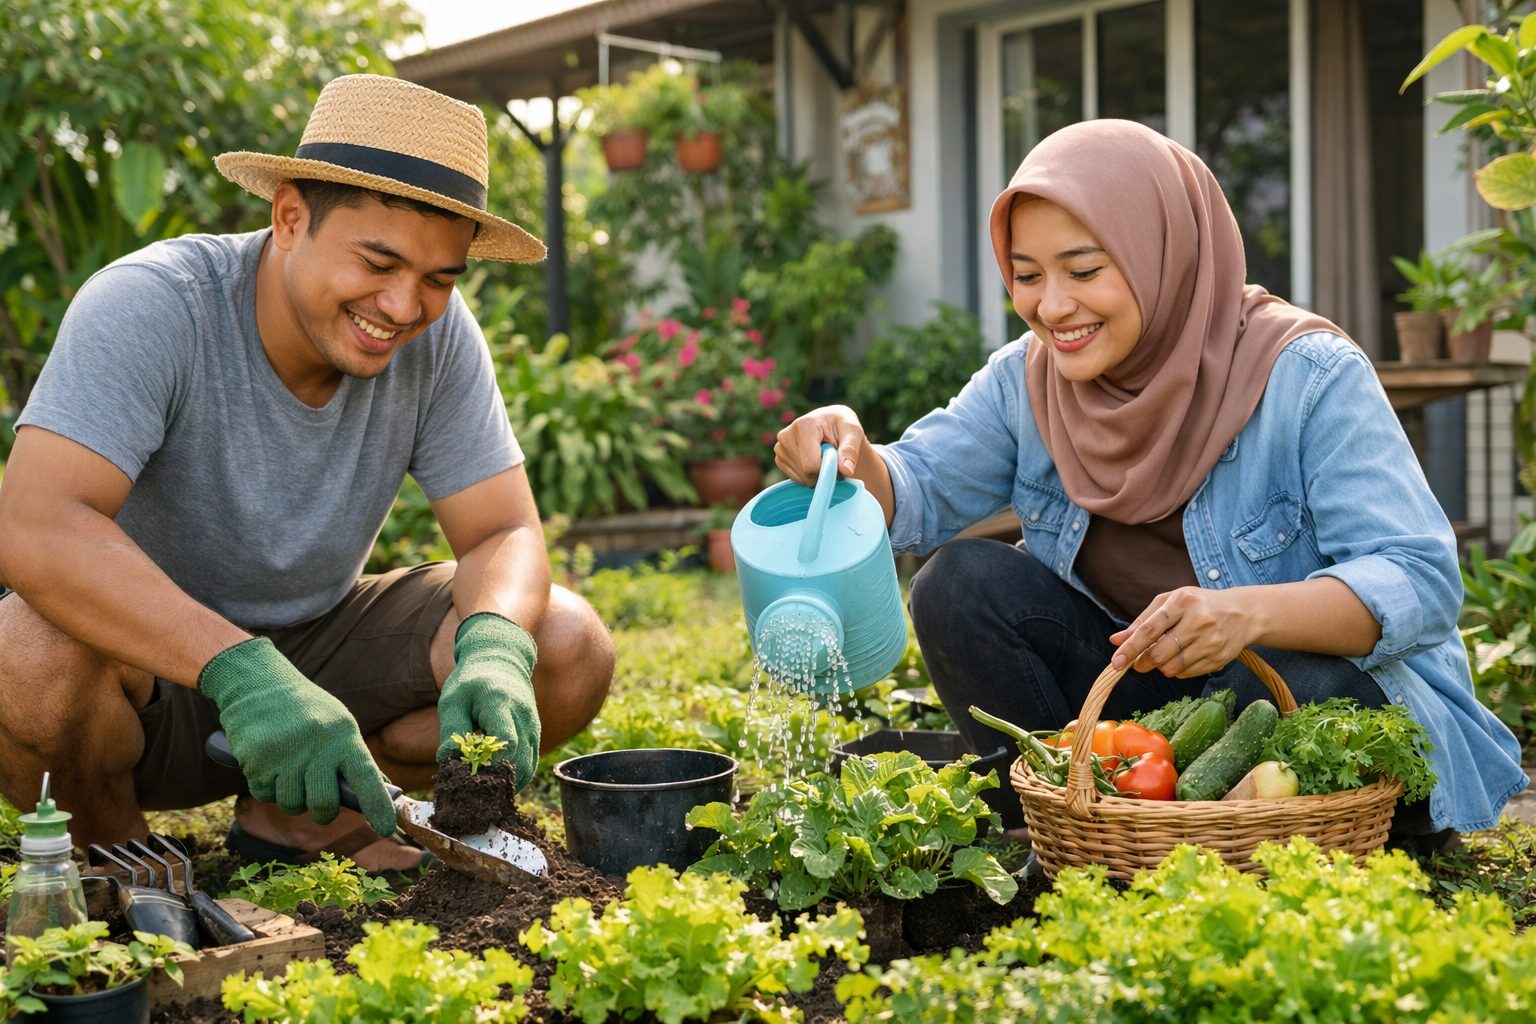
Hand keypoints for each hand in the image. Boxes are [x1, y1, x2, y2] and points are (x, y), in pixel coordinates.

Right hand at [197, 638, 395, 835]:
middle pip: (323, 806)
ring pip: (291, 804)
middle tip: (320, 803)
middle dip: (322, 812)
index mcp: (344, 737)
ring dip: (291, 798)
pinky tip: (270, 765)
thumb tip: (383, 794)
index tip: (385, 828)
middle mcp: (317, 747)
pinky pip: (265, 794)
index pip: (367, 777)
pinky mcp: (256, 761)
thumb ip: (354, 760)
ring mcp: (285, 755)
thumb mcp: (339, 726)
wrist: (260, 684)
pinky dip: (267, 788)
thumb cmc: (308, 711)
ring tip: (291, 773)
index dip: (378, 806)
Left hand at [436, 611, 540, 788]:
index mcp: (500, 704)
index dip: (491, 765)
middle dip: (497, 781)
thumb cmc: (471, 681)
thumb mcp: (453, 700)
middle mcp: (523, 716)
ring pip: (528, 766)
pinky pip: (530, 762)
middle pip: (520, 760)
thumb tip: (448, 761)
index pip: (506, 741)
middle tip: (473, 790)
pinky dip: (515, 776)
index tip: (470, 777)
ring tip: (482, 787)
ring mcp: (533, 725)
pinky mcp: (535, 733)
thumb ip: (451, 730)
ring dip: (507, 782)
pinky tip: (496, 780)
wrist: (500, 660)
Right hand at [774, 405, 869, 485]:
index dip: (828, 470)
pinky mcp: (779, 458)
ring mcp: (780, 447)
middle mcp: (786, 435)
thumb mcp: (854, 432)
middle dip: (823, 472)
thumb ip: (851, 450)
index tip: (838, 461)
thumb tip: (846, 470)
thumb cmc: (843, 427)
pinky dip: (808, 476)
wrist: (831, 424)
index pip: (811, 465)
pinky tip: (814, 461)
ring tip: (824, 458)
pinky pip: (796, 479)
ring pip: (802, 478)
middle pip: (806, 473)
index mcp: (803, 425)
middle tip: (833, 459)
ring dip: (817, 475)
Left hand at [1109, 586, 1252, 675]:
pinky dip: (1177, 670)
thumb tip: (1116, 640)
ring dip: (1160, 667)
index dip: (1131, 648)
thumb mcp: (1170, 603)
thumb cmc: (1198, 604)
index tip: (1116, 662)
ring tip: (1163, 656)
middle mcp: (1199, 621)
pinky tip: (1181, 658)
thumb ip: (1142, 621)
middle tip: (1139, 663)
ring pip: (1172, 667)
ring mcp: (1211, 642)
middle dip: (1143, 662)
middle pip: (1160, 653)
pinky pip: (1186, 674)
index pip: (1150, 629)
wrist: (1243, 613)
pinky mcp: (1219, 659)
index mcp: (1183, 602)